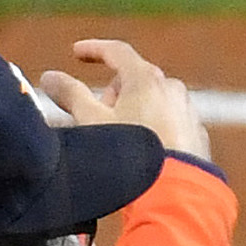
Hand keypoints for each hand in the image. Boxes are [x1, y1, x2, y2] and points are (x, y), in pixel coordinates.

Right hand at [41, 39, 211, 159]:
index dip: (93, 50)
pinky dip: (154, 131)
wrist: (176, 195)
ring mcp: (188, 112)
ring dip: (133, 114)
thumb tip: (49, 78)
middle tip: (97, 120)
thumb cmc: (130, 156)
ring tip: (121, 143)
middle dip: (112, 94)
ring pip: (154, 103)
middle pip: (134, 80)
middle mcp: (172, 89)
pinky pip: (169, 125)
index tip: (77, 54)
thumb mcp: (91, 122)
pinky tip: (144, 155)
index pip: (116, 51)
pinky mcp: (196, 136)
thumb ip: (69, 95)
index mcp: (146, 78)